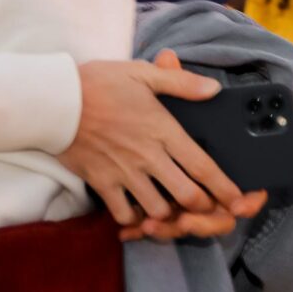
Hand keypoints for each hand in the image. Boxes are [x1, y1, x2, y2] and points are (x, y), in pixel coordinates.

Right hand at [66, 50, 266, 233]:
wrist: (54, 101)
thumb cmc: (98, 83)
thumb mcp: (142, 74)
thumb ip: (181, 83)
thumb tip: (214, 89)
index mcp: (163, 130)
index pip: (202, 166)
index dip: (224, 187)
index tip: (238, 200)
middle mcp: (148, 157)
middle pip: (186, 195)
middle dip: (202, 207)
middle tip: (206, 207)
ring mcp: (124, 173)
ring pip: (158, 210)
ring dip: (168, 214)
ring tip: (172, 209)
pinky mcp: (102, 183)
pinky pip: (123, 213)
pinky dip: (134, 218)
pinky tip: (137, 211)